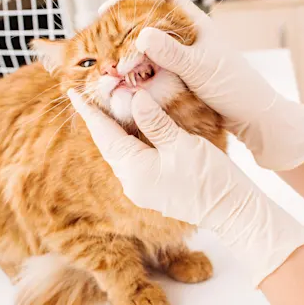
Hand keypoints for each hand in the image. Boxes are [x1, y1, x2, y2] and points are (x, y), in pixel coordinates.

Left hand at [69, 89, 303, 285]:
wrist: (231, 210)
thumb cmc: (209, 178)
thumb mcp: (182, 144)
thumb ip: (155, 122)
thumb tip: (134, 99)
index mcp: (134, 170)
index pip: (105, 135)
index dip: (90, 113)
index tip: (73, 94)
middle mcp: (131, 183)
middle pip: (109, 145)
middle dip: (99, 121)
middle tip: (91, 96)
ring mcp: (142, 189)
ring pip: (120, 154)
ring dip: (113, 131)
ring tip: (108, 109)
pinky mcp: (153, 190)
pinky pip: (132, 161)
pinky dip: (128, 143)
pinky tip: (132, 131)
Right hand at [101, 0, 303, 170]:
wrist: (250, 115)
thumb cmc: (235, 86)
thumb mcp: (201, 67)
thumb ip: (172, 53)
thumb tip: (142, 35)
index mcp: (195, 24)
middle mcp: (186, 37)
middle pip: (149, 17)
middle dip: (124, 14)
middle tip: (101, 16)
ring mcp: (182, 56)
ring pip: (148, 42)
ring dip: (127, 42)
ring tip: (108, 47)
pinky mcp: (180, 75)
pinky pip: (153, 65)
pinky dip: (137, 65)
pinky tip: (125, 70)